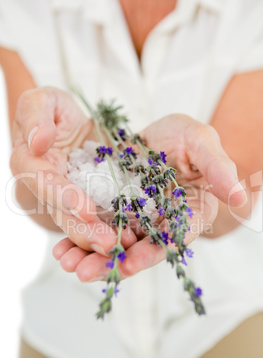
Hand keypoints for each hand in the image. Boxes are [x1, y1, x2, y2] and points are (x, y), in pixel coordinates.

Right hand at [10, 87, 135, 253]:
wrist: (71, 129)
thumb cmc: (55, 112)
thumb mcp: (45, 100)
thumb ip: (35, 115)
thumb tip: (37, 142)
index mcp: (30, 163)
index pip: (43, 181)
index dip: (63, 196)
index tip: (86, 209)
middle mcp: (46, 188)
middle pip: (62, 213)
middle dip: (84, 230)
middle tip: (107, 243)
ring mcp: (66, 200)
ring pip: (78, 225)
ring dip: (98, 239)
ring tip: (120, 249)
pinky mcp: (87, 204)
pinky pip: (97, 222)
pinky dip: (110, 233)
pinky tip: (128, 243)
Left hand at [53, 114, 246, 280]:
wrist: (152, 135)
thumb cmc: (183, 138)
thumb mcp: (200, 142)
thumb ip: (218, 168)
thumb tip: (240, 197)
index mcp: (189, 212)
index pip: (176, 237)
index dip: (156, 251)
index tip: (133, 262)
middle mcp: (162, 224)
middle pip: (141, 249)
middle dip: (115, 263)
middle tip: (87, 273)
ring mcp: (136, 223)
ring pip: (116, 246)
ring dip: (92, 258)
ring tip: (68, 264)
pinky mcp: (113, 216)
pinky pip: (97, 232)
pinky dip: (80, 241)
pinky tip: (62, 250)